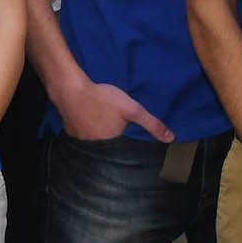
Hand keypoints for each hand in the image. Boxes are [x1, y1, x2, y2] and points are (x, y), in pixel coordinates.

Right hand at [44, 69, 172, 146]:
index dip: (128, 144)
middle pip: (108, 148)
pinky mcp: (70, 132)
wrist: (70, 90)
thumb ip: (152, 124)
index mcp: (111, 146)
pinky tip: (90, 119)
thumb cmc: (102, 99)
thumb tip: (171, 138)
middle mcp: (95, 149)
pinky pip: (83, 135)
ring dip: (100, 135)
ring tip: (103, 124)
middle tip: (115, 127)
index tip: (129, 137)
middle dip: (113, 140)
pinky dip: (87, 129)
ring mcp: (80, 141)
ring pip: (95, 142)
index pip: (123, 152)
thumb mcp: (132, 109)